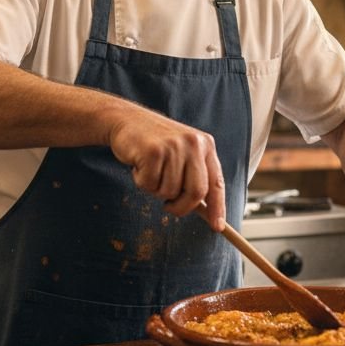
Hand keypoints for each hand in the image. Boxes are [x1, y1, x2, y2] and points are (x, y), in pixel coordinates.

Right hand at [108, 108, 225, 229]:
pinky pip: (150, 185)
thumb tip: (207, 211)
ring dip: (156, 190)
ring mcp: (174, 146)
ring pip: (170, 191)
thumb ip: (194, 176)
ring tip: (150, 171)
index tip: (217, 226)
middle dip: (182, 207)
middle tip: (169, 207)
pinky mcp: (153, 151)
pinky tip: (139, 165)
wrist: (126, 119)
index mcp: (205, 145)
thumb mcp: (182, 153)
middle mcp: (193, 144)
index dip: (218, 207)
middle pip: (197, 192)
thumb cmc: (155, 142)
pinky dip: (142, 182)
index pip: (216, 182)